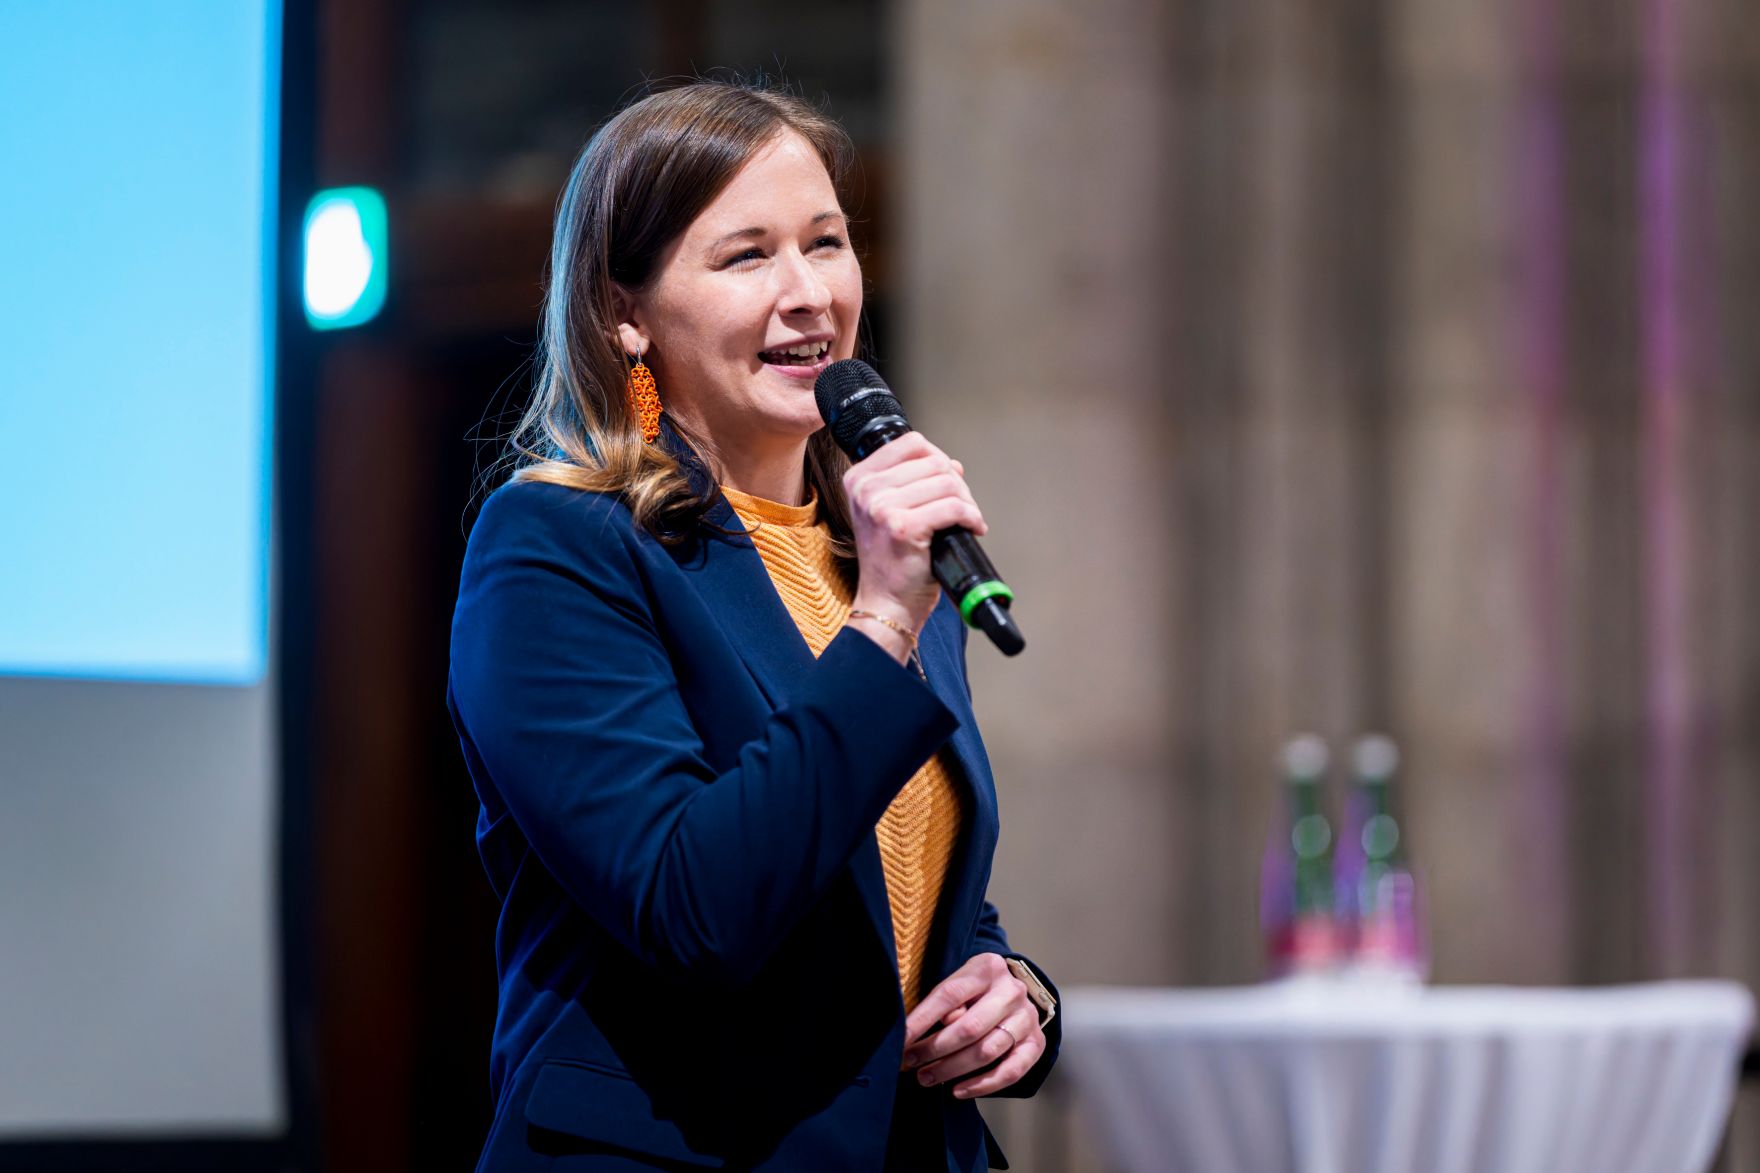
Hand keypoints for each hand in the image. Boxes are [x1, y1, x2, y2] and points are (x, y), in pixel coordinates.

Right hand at [843, 432, 986, 646]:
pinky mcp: (903, 527)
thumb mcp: (888, 512)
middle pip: (933, 461)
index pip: (911, 443)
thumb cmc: (890, 561)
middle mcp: (866, 490)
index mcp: (858, 479)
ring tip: (967, 519)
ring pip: (947, 482)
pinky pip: (953, 507)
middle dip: (957, 484)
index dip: (938, 459)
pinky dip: (971, 516)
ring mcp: (882, 508)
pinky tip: (972, 528)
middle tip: (961, 508)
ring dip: (967, 502)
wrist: (886, 602)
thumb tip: (951, 464)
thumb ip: (912, 482)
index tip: (947, 482)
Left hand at [899, 952, 1044, 1098]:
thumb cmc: (973, 990)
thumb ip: (944, 1002)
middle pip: (970, 1027)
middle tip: (910, 1063)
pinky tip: (958, 1091)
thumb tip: (921, 1033)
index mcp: (987, 968)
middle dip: (934, 1049)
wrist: (1012, 992)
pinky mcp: (1036, 1043)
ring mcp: (1027, 1017)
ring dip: (952, 1069)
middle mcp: (1012, 990)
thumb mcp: (958, 982)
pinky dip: (983, 1085)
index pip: (949, 994)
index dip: (922, 1020)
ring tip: (926, 1078)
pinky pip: (1011, 1071)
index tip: (901, 1040)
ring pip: (987, 1051)